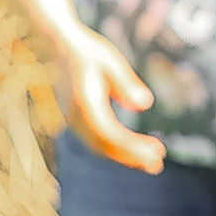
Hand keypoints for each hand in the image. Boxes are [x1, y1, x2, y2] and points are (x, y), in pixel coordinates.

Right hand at [52, 27, 165, 173]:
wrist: (58, 50)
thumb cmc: (87, 52)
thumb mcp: (110, 61)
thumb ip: (125, 84)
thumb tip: (145, 106)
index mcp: (83, 103)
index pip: (108, 132)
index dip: (131, 146)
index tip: (155, 151)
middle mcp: (75, 118)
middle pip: (103, 146)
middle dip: (130, 157)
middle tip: (157, 165)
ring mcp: (74, 123)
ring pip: (99, 147)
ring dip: (125, 156)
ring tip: (151, 161)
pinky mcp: (78, 123)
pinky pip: (96, 141)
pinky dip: (116, 149)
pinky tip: (134, 149)